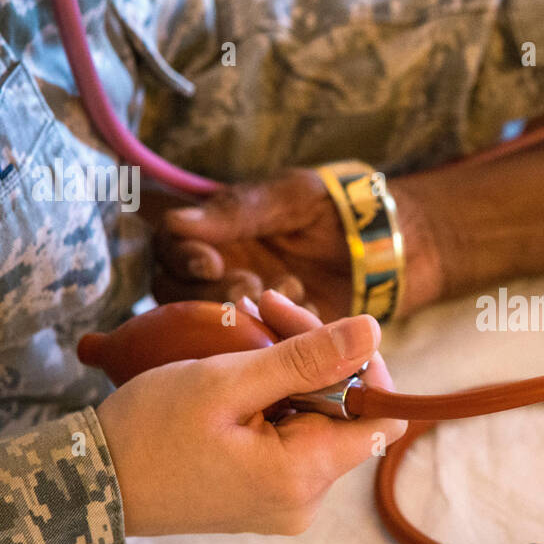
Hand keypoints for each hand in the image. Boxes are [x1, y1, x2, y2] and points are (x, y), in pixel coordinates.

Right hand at [95, 289, 406, 535]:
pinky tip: (237, 371)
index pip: (379, 415)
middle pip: (346, 413)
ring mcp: (285, 502)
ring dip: (290, 371)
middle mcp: (305, 500)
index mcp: (303, 476)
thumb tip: (374, 331)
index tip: (309, 326)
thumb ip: (306, 359)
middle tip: (261, 309)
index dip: (360, 364)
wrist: (87, 487)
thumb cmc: (148, 432)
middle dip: (314, 356)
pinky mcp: (264, 496)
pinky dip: (273, 399)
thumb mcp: (226, 381)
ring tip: (243, 329)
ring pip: (317, 420)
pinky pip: (290, 438)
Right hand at [152, 170, 352, 318]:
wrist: (371, 240)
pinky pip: (265, 347)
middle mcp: (217, 276)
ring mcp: (243, 309)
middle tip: (251, 287)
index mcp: (211, 236)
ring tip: (292, 289)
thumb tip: (178, 222)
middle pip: (184, 296)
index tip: (211, 263)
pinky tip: (312, 308)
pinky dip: (286, 332)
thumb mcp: (287, 196)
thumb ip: (237, 211)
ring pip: (220, 326)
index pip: (171, 249)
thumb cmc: (324, 206)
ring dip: (250, 315)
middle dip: (215, 295)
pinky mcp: (272, 337)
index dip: (184, 259)